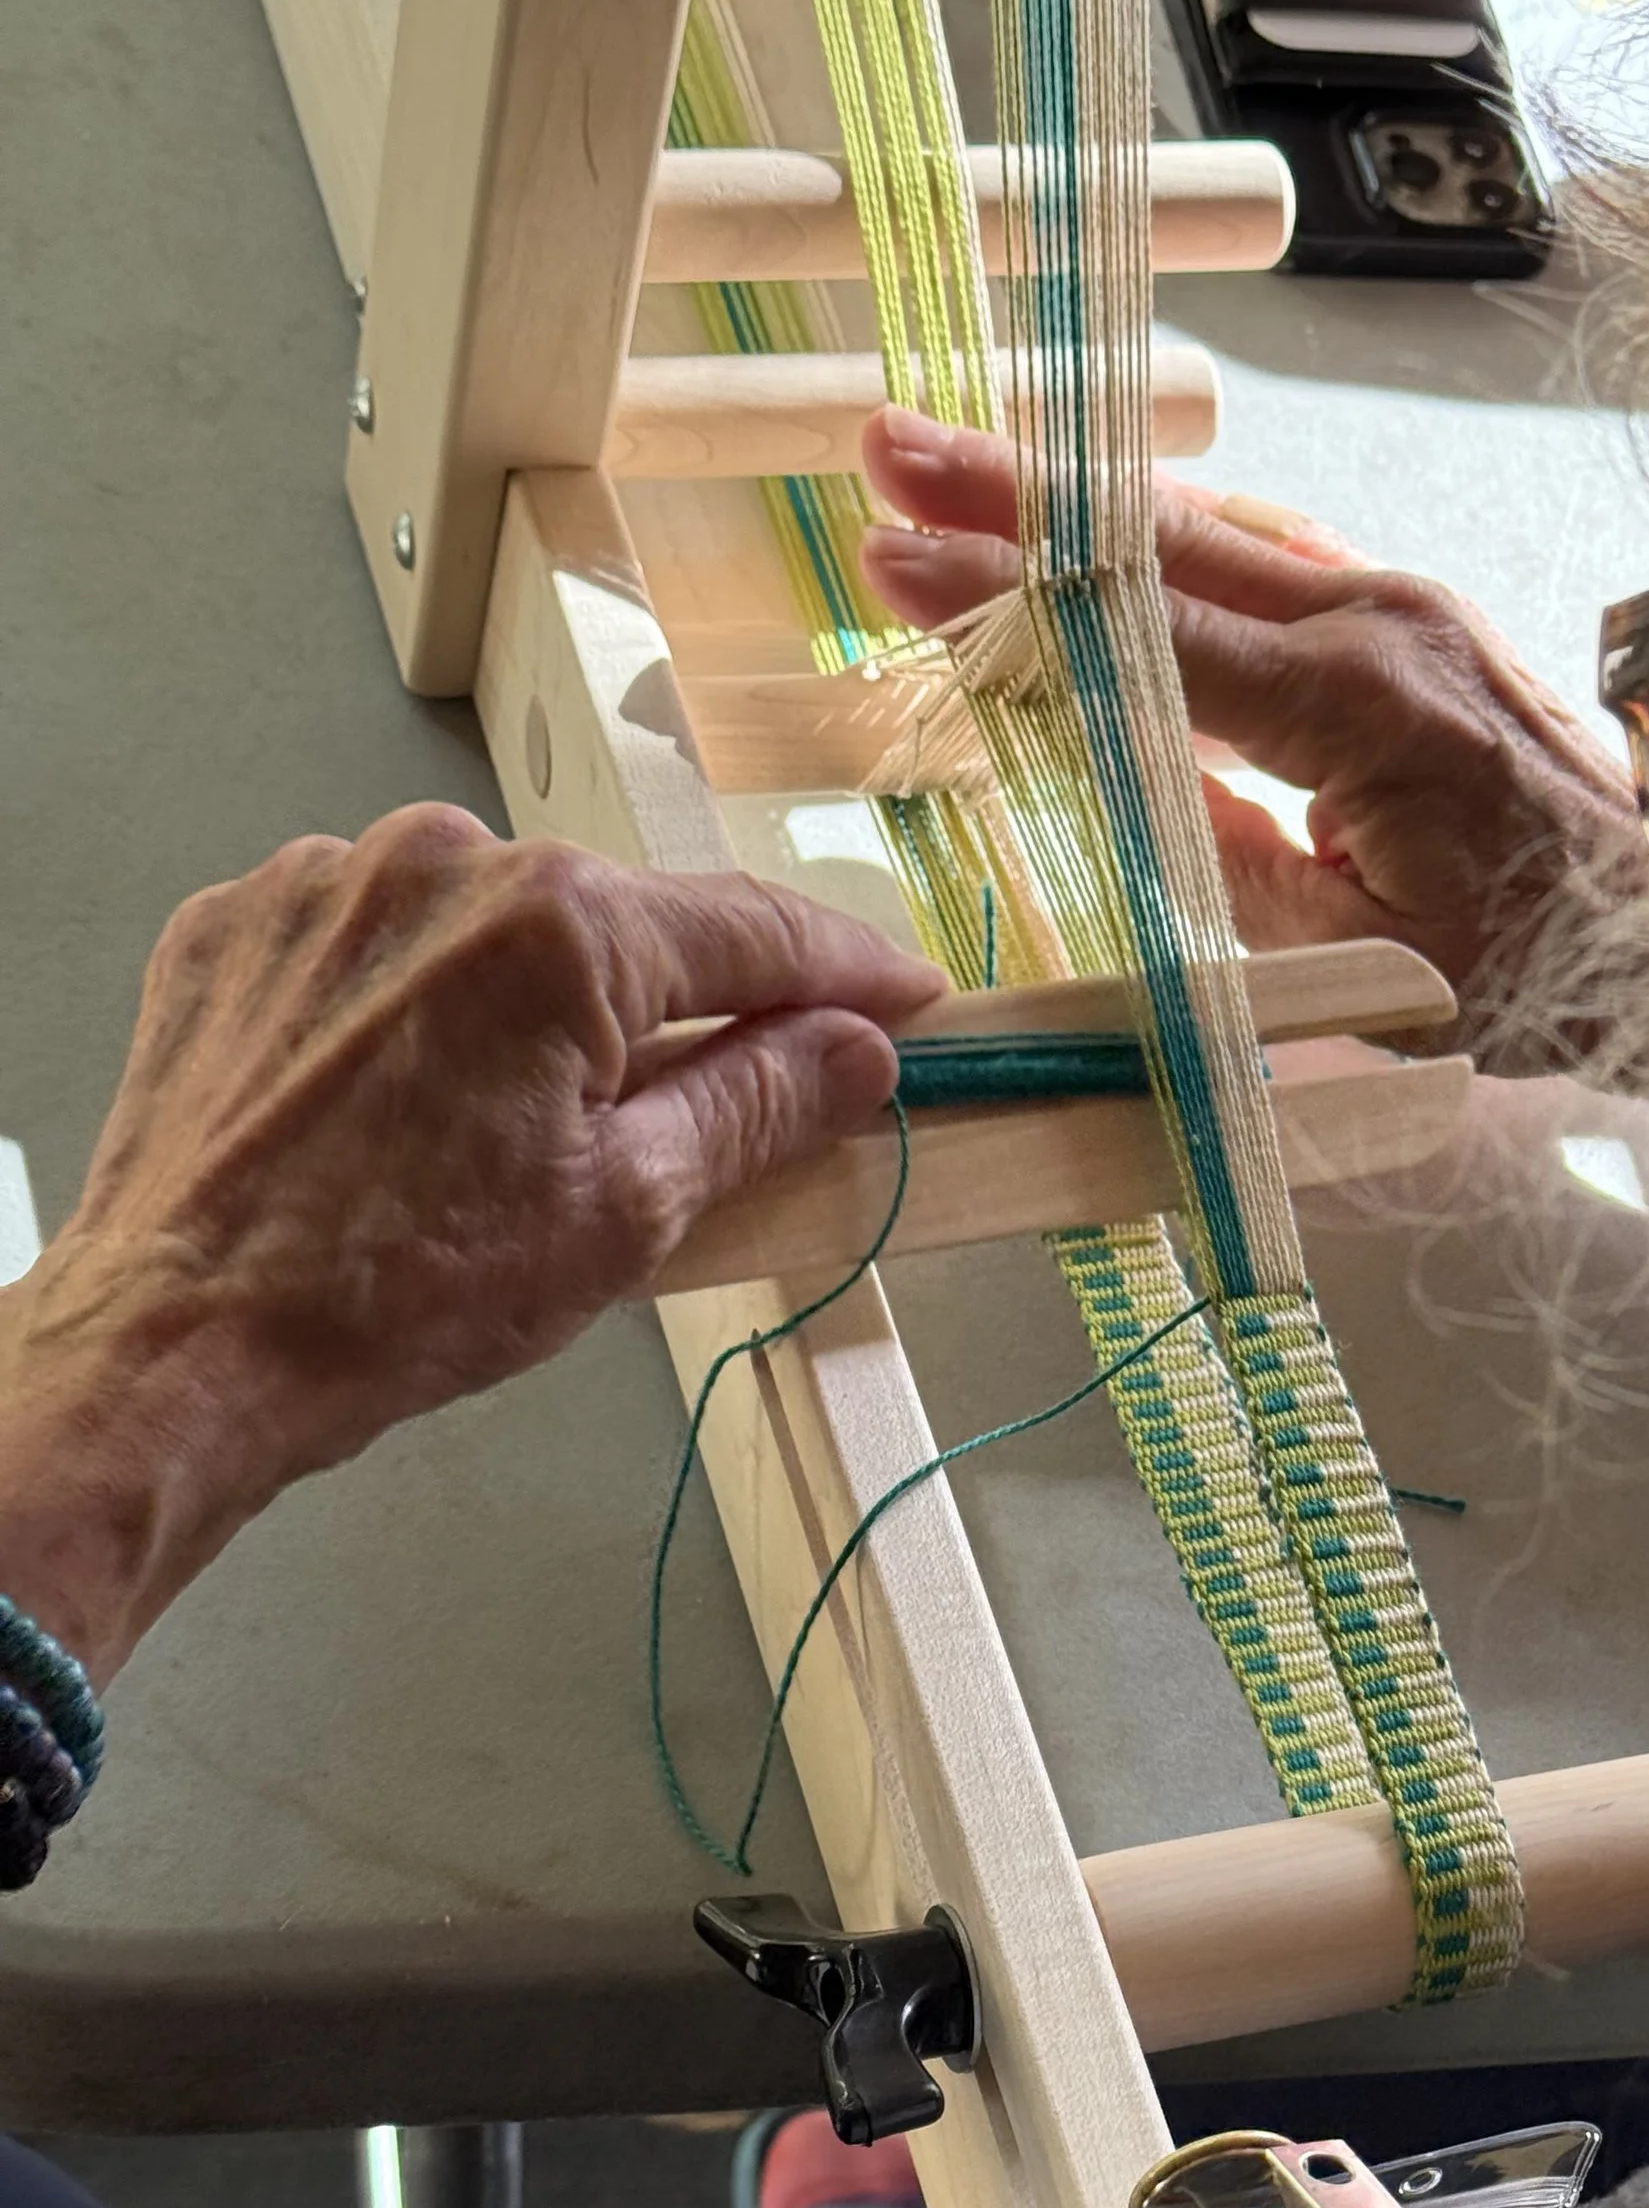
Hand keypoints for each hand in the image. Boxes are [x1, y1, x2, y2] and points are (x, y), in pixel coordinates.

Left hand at [0, 807, 943, 1675]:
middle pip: (616, 928)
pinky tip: (403, 1106)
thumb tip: (860, 1048)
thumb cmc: (400, 1296)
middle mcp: (442, 863)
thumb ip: (759, 1104)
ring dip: (528, 1010)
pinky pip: (379, 943)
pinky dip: (416, 1007)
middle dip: (665, 1015)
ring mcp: (326, 884)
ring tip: (502, 1139)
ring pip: (491, 932)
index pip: (752, 932)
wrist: (180, 1343)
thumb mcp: (628, 1211)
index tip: (908, 996)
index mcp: (560, 926)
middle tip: (687, 1127)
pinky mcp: (240, 924)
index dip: (846, 973)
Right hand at [857, 409, 1648, 1059]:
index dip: (1012, 596)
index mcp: (1362, 706)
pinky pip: (1275, 561)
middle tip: (892, 445)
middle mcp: (1386, 624)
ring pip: (1219, 532)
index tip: (900, 560)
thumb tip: (1118, 779)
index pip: (1147, 636)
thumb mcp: (1351, 952)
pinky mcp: (1422, 622)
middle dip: (1018, 491)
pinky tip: (1097, 520)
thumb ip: (1221, 861)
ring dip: (1083, 503)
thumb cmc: (1530, 974)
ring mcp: (1411, 609)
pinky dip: (1171, 539)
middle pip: (1169, 541)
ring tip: (959, 466)